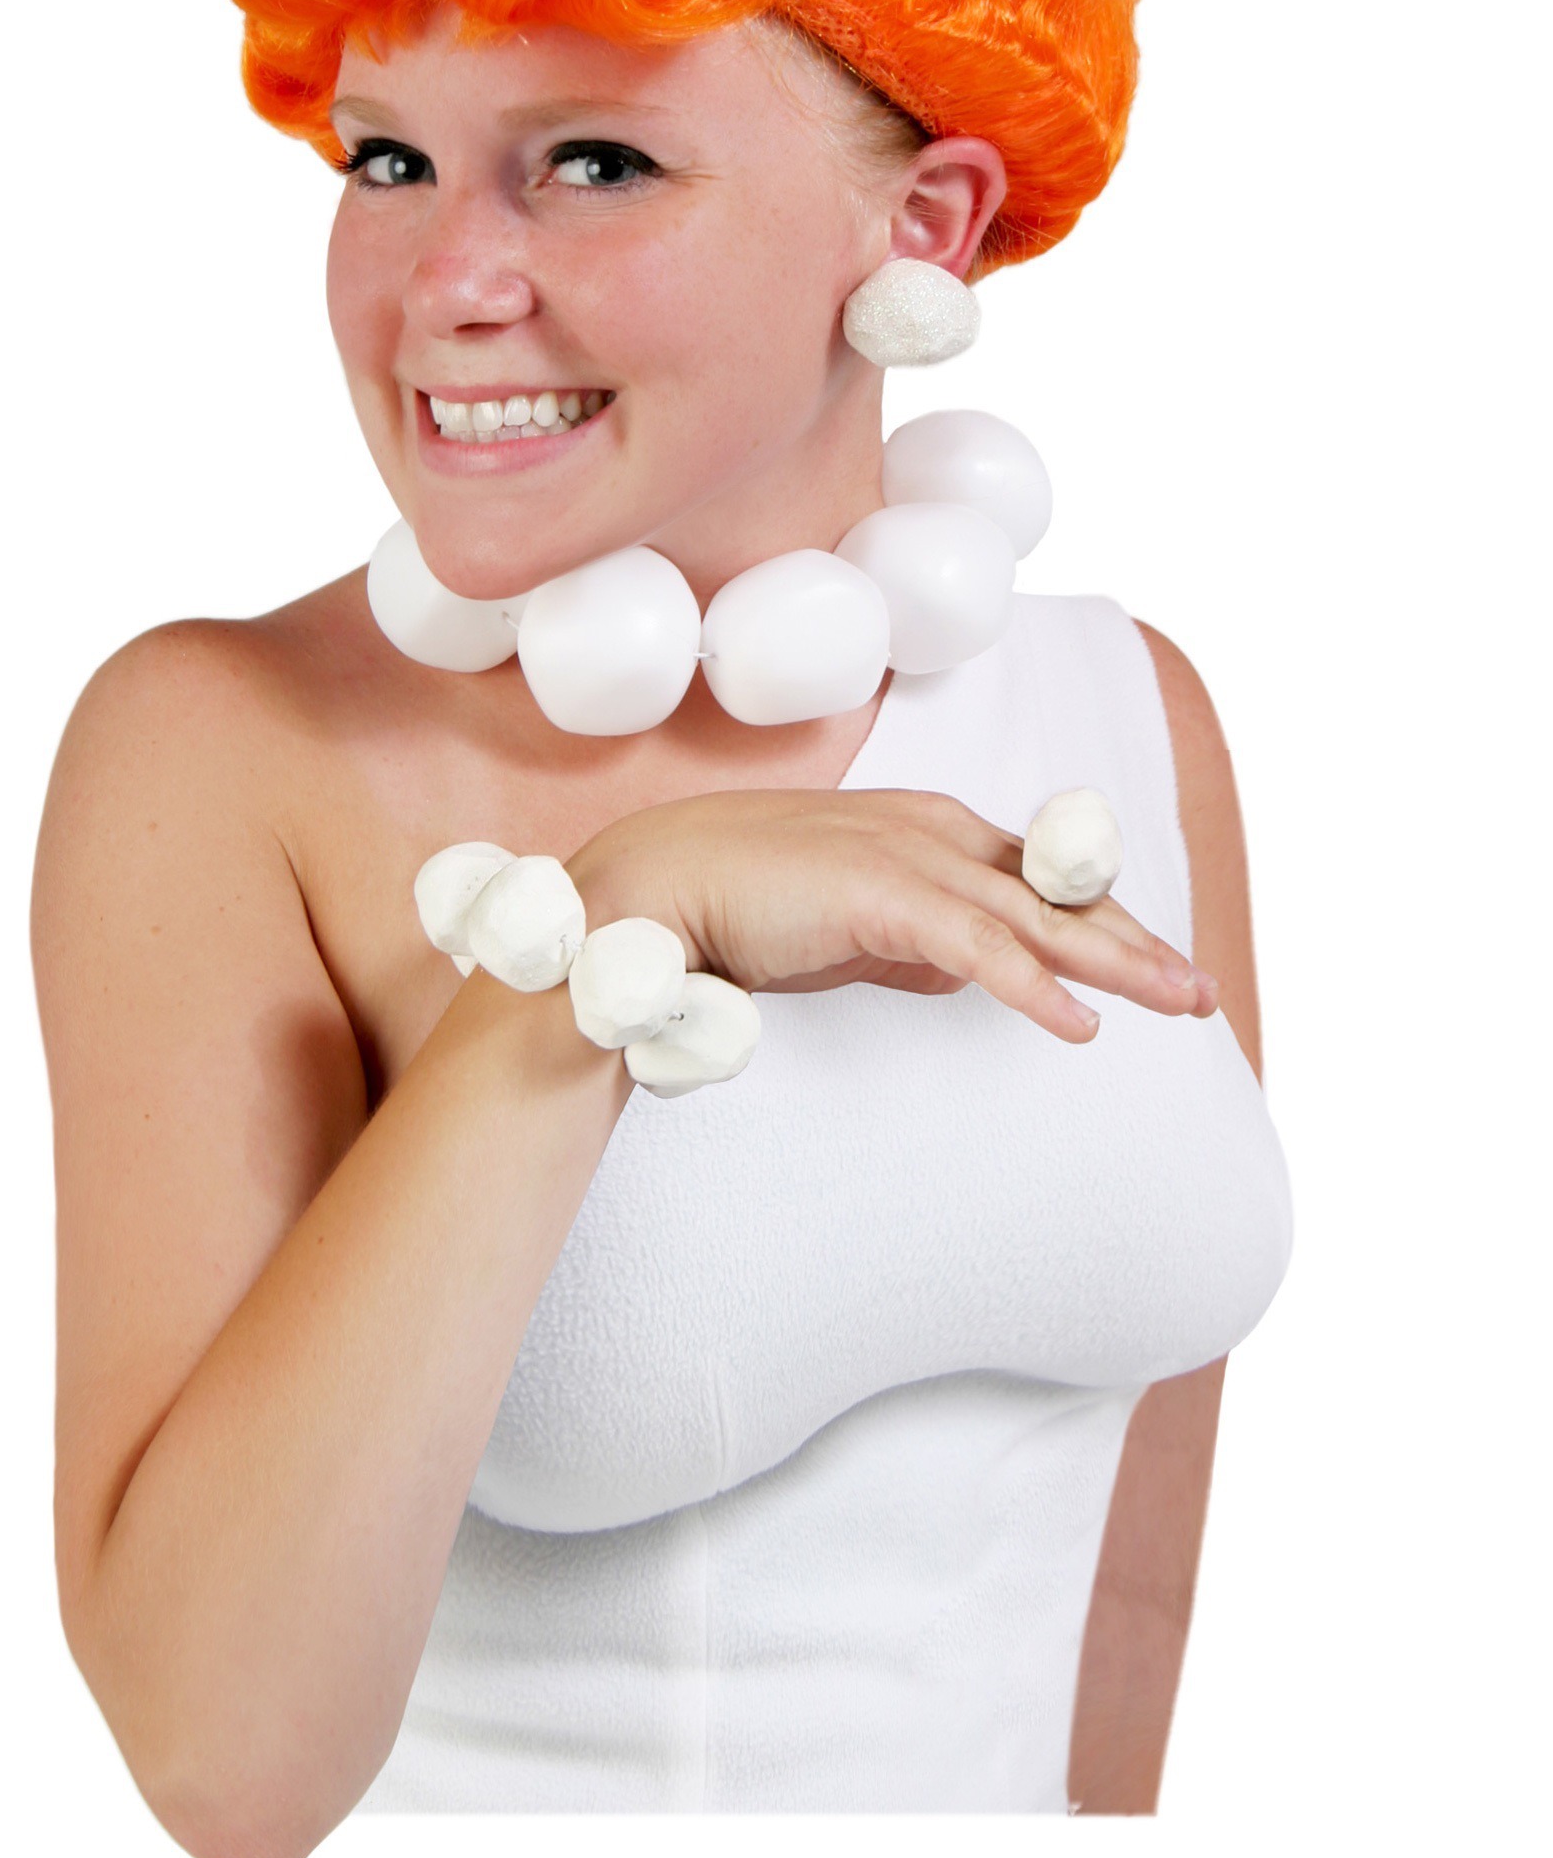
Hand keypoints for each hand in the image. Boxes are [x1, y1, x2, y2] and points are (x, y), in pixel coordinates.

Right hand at [565, 788, 1217, 1045]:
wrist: (660, 883)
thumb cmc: (747, 904)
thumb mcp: (855, 926)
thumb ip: (917, 943)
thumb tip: (974, 975)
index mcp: (930, 832)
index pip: (1039, 879)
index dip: (1103, 922)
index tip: (1156, 965)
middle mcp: (934, 833)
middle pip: (1056, 892)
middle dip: (1132, 942)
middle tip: (1198, 991)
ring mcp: (910, 859)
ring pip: (1036, 917)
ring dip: (1113, 962)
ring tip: (1175, 1003)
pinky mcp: (883, 897)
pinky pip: (980, 948)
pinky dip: (1034, 987)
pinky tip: (1077, 1025)